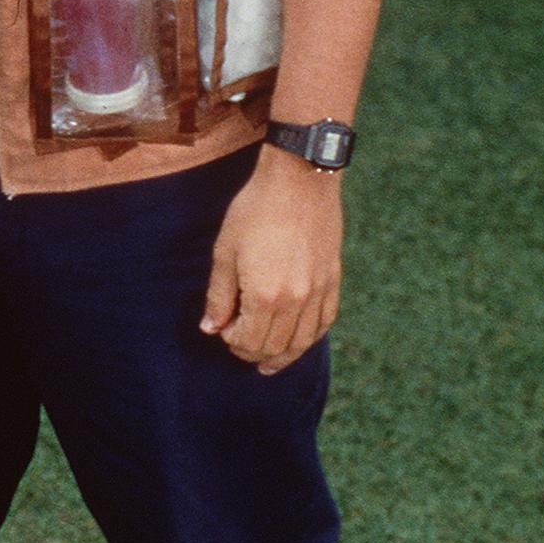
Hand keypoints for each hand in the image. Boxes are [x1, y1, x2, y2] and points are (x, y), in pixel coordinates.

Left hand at [201, 147, 343, 373]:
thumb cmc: (255, 210)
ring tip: (268, 363)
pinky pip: (325, 322)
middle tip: (238, 344)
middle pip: (275, 346)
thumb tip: (211, 328)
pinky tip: (298, 341)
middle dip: (253, 351)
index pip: (249, 340)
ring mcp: (318, 291)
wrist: (299, 179)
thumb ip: (219, 295)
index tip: (223, 329)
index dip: (232, 341)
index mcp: (265, 295)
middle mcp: (295, 300)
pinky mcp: (333, 279)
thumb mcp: (225, 251)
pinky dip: (310, 337)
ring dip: (283, 356)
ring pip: (302, 342)